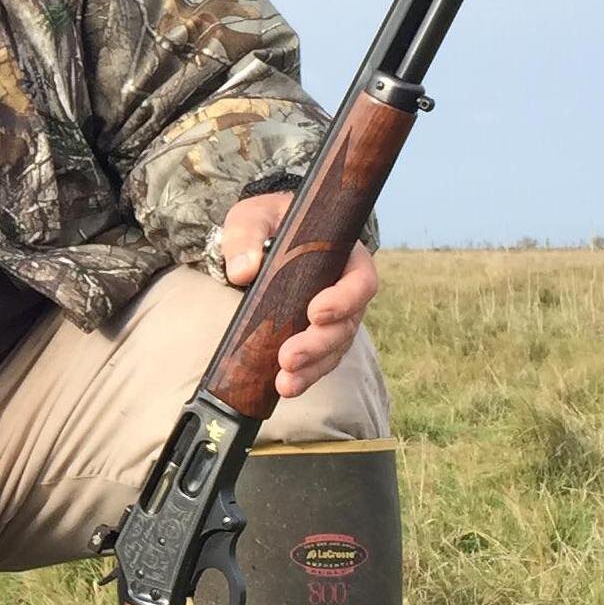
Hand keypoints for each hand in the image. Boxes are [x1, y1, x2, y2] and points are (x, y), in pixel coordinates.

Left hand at [218, 192, 378, 399]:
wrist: (261, 239)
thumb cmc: (267, 222)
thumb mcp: (253, 218)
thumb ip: (246, 236)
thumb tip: (243, 271)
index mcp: (345, 255)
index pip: (360, 281)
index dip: (344, 300)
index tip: (315, 312)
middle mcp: (346, 290)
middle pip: (347, 324)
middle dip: (319, 345)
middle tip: (289, 357)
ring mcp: (335, 316)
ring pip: (335, 349)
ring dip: (312, 368)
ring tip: (285, 383)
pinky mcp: (316, 335)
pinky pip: (319, 361)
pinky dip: (305, 375)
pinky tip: (284, 386)